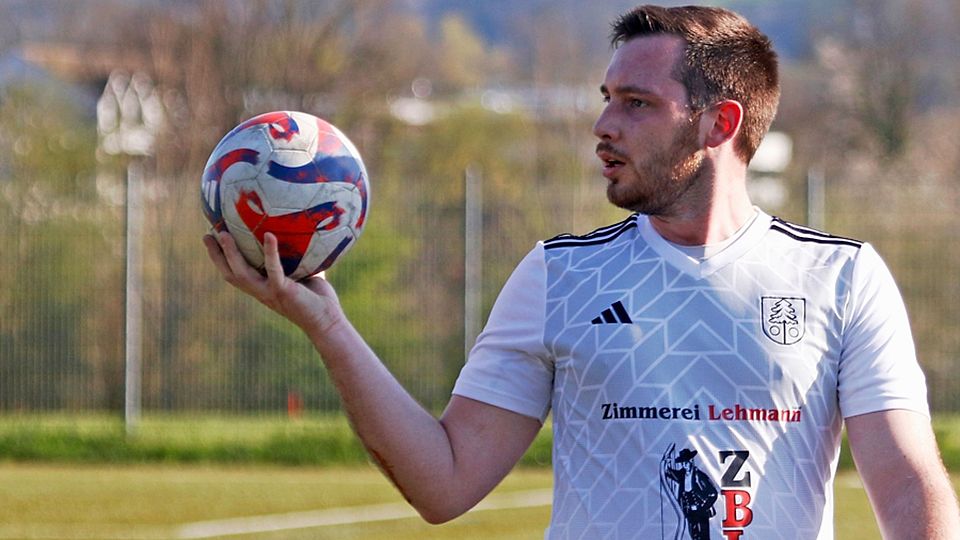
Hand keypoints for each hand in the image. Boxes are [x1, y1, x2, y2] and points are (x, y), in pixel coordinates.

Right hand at [202, 231, 342, 333]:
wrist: (328, 322)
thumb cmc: (318, 299)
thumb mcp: (304, 275)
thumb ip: (299, 259)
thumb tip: (304, 236)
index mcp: (262, 289)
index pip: (235, 274)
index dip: (221, 259)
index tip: (211, 240)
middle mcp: (261, 292)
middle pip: (230, 274)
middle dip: (216, 255)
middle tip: (207, 234)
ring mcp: (270, 292)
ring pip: (242, 273)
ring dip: (231, 253)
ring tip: (224, 233)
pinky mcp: (283, 291)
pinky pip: (273, 269)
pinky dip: (270, 252)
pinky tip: (269, 235)